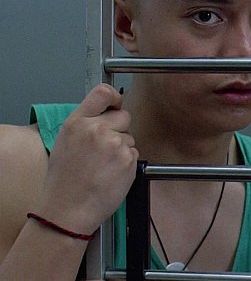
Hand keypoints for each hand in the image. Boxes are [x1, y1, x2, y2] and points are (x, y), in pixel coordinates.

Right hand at [36, 84, 137, 234]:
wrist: (67, 210)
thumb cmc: (64, 182)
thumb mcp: (65, 142)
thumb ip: (86, 124)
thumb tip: (106, 114)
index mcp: (77, 123)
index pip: (103, 93)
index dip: (114, 97)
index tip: (117, 103)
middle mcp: (96, 129)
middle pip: (124, 115)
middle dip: (119, 129)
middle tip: (104, 149)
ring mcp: (115, 144)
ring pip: (129, 137)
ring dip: (122, 149)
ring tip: (102, 166)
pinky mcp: (128, 159)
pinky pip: (134, 153)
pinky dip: (126, 163)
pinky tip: (110, 174)